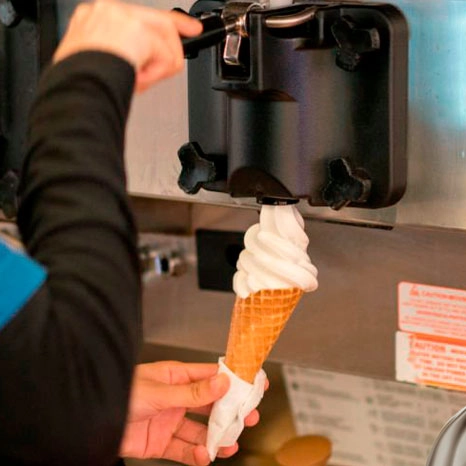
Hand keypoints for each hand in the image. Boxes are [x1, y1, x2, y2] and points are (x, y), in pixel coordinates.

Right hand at [54, 0, 201, 91]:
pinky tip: (141, 80)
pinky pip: (165, 56)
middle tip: (193, 31)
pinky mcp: (137, 30)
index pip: (134, 16)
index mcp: (92, 20)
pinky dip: (157, 74)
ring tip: (143, 80)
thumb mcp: (97, 65)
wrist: (75, 86)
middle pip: (156, 19)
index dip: (159, 23)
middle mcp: (107, 12)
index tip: (180, 26)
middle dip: (178, 29)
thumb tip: (141, 67)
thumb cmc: (79, 82)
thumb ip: (119, 57)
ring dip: (161, 65)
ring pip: (164, 37)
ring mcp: (122, 17)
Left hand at [120, 361, 261, 465]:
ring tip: (230, 443)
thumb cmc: (121, 393)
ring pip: (200, 429)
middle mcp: (177, 398)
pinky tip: (205, 457)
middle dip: (230, 411)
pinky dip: (196, 455)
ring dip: (215, 437)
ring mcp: (170, 420)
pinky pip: (183, 449)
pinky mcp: (161, 442)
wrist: (91, 422)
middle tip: (250, 417)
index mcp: (176, 377)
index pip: (211, 376)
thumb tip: (222, 383)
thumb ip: (192, 392)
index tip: (253, 383)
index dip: (233, 379)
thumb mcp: (160, 392)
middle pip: (210, 404)